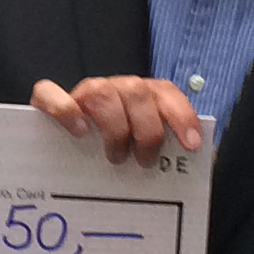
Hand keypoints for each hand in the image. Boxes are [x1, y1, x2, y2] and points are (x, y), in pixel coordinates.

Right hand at [30, 75, 201, 166]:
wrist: (65, 164)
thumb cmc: (117, 161)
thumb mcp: (150, 157)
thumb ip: (176, 155)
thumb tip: (206, 159)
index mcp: (141, 98)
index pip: (165, 92)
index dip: (181, 114)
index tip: (191, 145)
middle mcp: (113, 89)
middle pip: (136, 91)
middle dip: (147, 129)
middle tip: (145, 161)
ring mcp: (81, 93)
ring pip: (101, 91)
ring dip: (114, 126)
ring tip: (116, 157)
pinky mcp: (47, 101)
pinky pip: (49, 92)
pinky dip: (64, 108)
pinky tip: (79, 130)